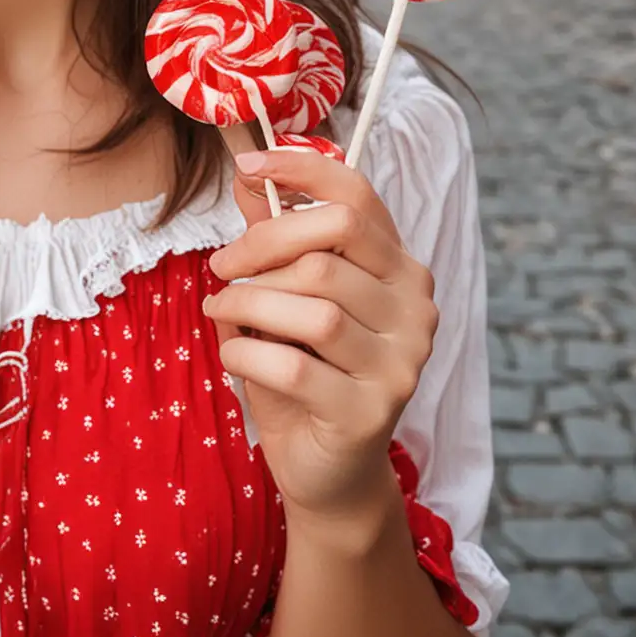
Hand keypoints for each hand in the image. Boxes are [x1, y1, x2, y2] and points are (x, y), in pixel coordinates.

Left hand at [202, 148, 438, 525]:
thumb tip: (249, 173)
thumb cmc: (304, 366)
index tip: (247, 167)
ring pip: (313, 304)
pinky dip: (247, 351)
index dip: (301, 171)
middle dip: (260, 247)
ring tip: (221, 310)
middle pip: (329, 245)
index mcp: (400, 268)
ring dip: (248, 301)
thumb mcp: (285, 291)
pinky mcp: (371, 412)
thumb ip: (274, 235)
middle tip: (220, 268)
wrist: (327, 468)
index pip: (358, 197)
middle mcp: (415, 308)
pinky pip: (294, 364)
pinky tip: (233, 353)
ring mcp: (401, 362)